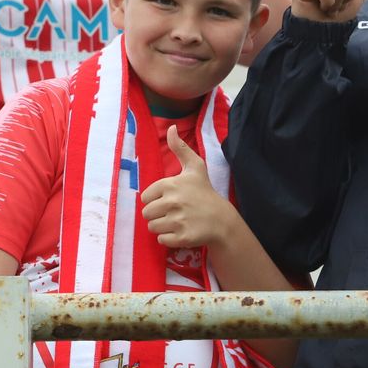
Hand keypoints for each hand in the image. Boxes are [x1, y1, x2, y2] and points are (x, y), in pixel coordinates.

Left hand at [139, 126, 232, 249]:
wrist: (222, 219)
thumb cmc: (204, 192)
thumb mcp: (195, 167)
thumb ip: (179, 148)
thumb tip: (171, 127)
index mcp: (170, 185)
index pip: (146, 198)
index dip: (156, 199)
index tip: (171, 199)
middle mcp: (172, 202)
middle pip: (147, 214)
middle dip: (158, 215)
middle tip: (173, 212)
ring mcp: (178, 221)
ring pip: (152, 228)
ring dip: (162, 227)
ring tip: (177, 221)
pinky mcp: (182, 237)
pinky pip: (161, 240)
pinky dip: (168, 238)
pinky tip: (180, 231)